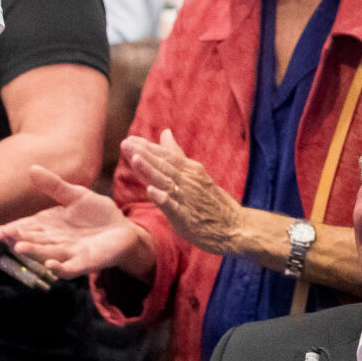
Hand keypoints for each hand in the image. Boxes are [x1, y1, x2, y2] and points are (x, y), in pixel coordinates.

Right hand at [0, 164, 145, 276]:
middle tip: (3, 237)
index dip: (12, 230)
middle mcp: (55, 241)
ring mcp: (69, 254)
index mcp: (50, 225)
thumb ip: (54, 186)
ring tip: (20, 248)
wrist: (124, 229)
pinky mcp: (86, 262)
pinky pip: (70, 268)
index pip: (27, 228)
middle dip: (18, 239)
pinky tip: (50, 265)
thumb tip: (32, 168)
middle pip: (34, 241)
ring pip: (47, 254)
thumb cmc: (97, 213)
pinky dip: (59, 268)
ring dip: (34, 252)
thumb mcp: (76, 195)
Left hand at [124, 130, 247, 257]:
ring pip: (166, 182)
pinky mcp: (188, 218)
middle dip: (143, 154)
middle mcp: (189, 181)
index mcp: (190, 170)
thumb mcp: (195, 174)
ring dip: (150, 170)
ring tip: (135, 159)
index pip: (166, 156)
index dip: (147, 147)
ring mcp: (188, 199)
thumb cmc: (212, 202)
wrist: (236, 227)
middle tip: (125, 143)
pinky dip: (163, 198)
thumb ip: (177, 155)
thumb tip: (165, 132)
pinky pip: (174, 207)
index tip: (129, 138)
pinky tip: (151, 191)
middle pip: (163, 165)